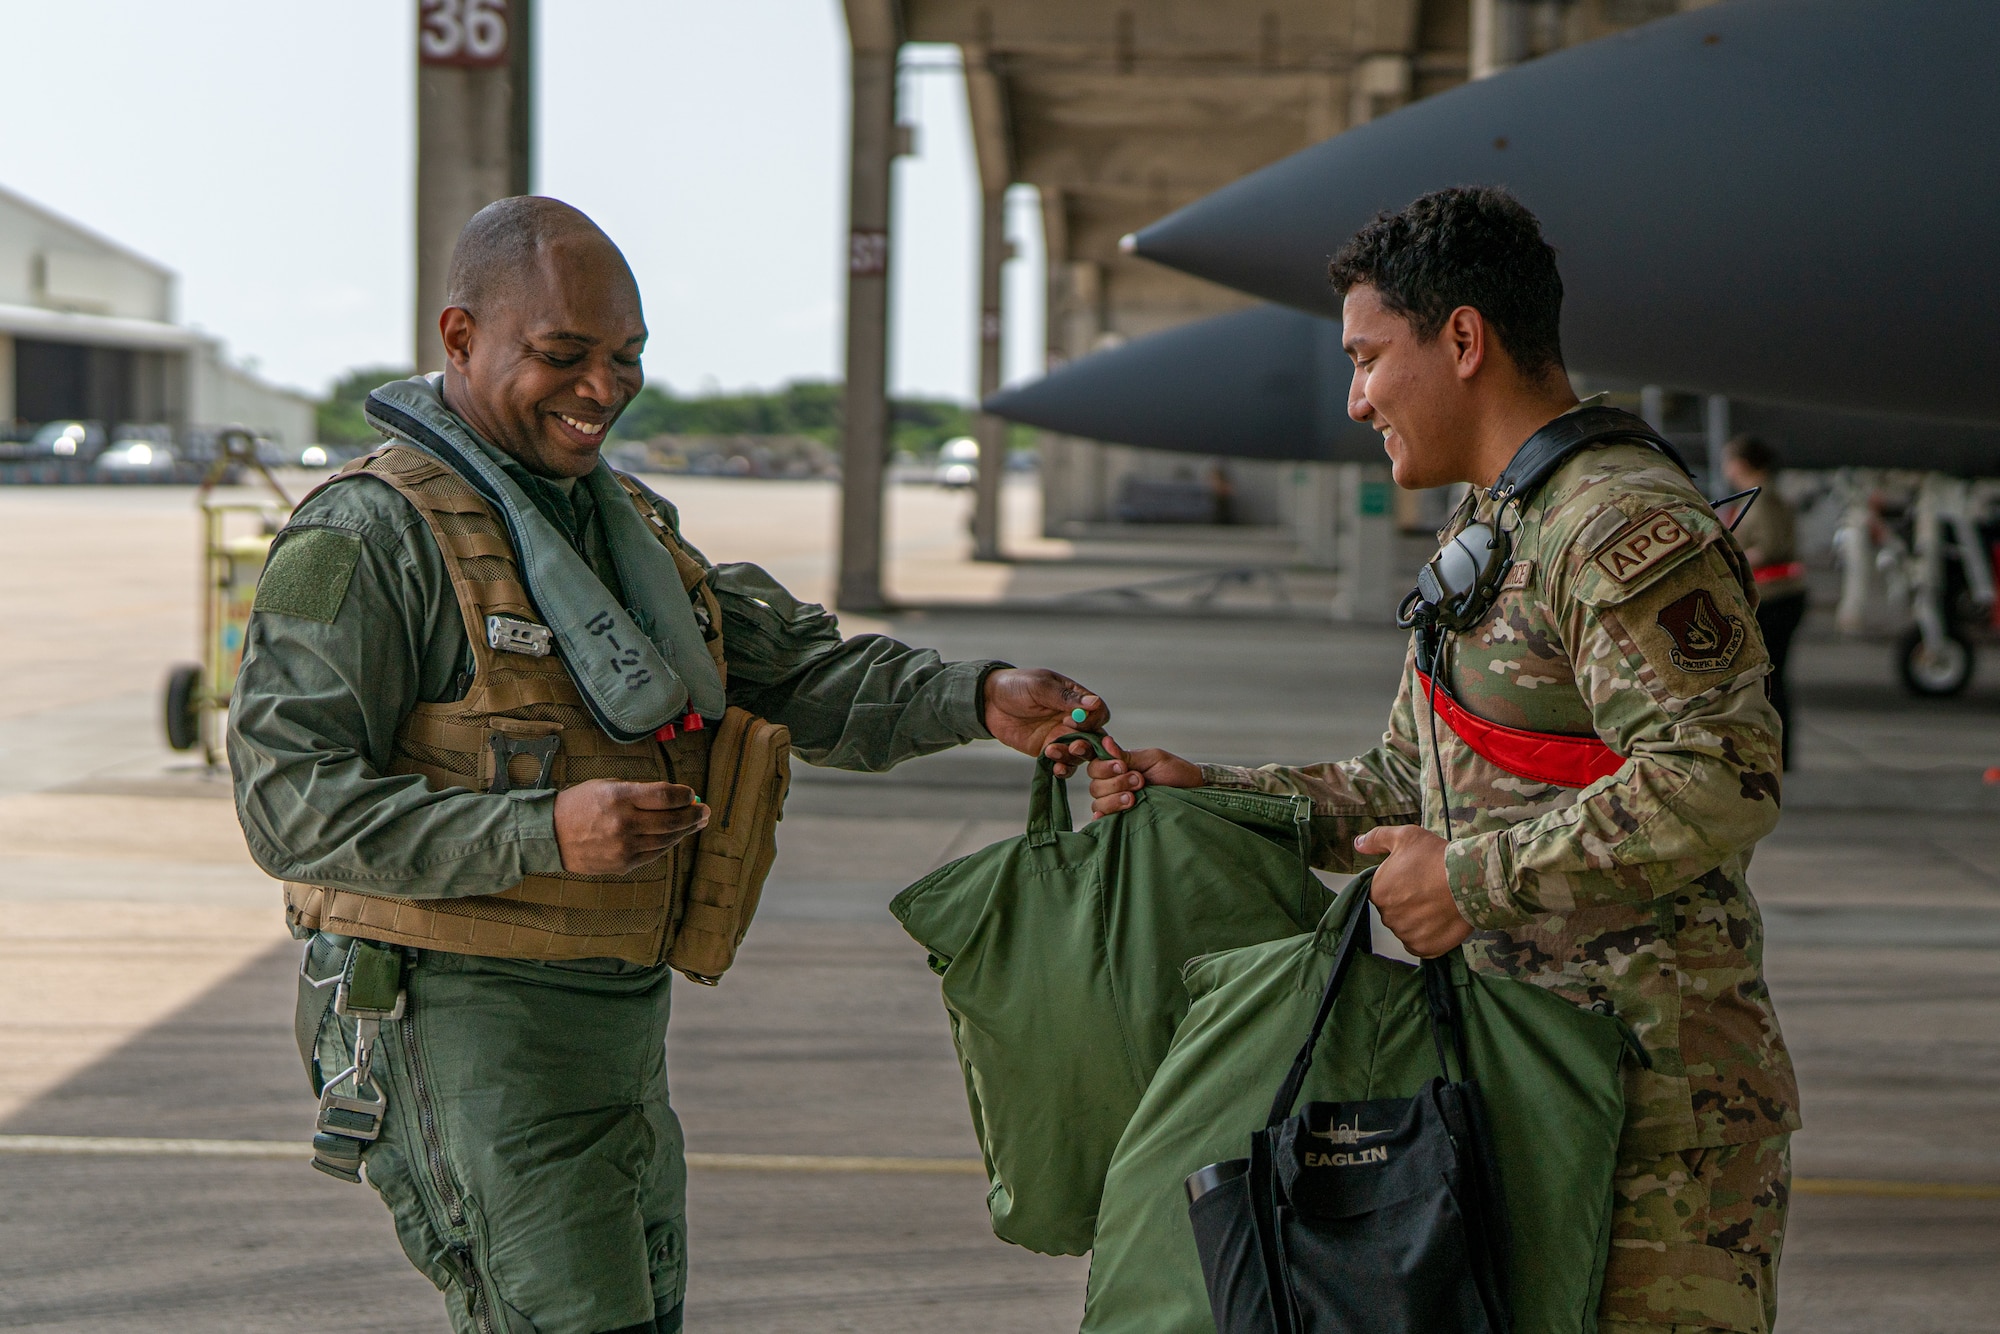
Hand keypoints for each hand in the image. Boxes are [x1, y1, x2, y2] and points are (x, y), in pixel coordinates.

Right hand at [554, 780, 708, 875]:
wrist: (550, 834)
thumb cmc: (580, 805)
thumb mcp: (606, 786)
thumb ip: (639, 791)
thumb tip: (674, 797)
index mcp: (619, 797)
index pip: (664, 796)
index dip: (684, 795)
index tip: (691, 794)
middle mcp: (623, 823)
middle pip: (671, 820)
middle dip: (693, 815)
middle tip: (704, 811)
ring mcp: (624, 846)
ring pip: (667, 839)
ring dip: (685, 831)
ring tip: (695, 823)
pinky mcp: (623, 864)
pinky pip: (654, 854)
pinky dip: (668, 844)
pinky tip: (674, 836)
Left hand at [985, 668, 1106, 758]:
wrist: (988, 702)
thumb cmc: (1016, 686)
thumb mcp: (1040, 687)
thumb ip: (1066, 698)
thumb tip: (1095, 703)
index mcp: (1076, 699)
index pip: (1099, 713)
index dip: (1092, 721)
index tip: (1071, 720)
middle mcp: (1073, 720)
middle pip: (1095, 738)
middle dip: (1088, 745)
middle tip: (1073, 746)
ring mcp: (1061, 737)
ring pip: (1081, 754)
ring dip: (1072, 757)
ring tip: (1051, 751)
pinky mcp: (1047, 750)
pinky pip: (1063, 763)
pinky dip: (1064, 769)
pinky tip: (1056, 768)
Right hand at [1071, 735, 1202, 818]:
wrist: (1192, 792)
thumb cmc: (1174, 772)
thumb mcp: (1152, 758)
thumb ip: (1126, 755)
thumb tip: (1105, 742)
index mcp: (1117, 766)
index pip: (1095, 764)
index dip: (1102, 766)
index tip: (1120, 766)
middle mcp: (1113, 783)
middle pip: (1094, 784)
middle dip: (1117, 782)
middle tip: (1140, 780)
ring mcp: (1116, 802)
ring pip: (1097, 801)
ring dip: (1115, 798)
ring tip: (1135, 797)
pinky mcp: (1121, 818)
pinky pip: (1101, 819)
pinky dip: (1103, 817)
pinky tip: (1111, 815)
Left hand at [1352, 825, 1470, 957]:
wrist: (1468, 879)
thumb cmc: (1436, 857)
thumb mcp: (1405, 836)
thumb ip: (1377, 839)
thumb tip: (1358, 844)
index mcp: (1378, 892)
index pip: (1384, 893)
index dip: (1401, 885)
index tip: (1417, 878)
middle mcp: (1387, 916)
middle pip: (1396, 912)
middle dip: (1409, 903)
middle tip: (1429, 890)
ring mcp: (1405, 933)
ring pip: (1408, 928)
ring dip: (1419, 920)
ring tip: (1438, 904)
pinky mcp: (1424, 947)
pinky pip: (1420, 945)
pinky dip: (1428, 936)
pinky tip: (1439, 921)